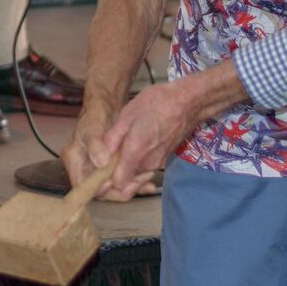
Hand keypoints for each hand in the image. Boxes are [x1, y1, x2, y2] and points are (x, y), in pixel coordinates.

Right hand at [63, 103, 159, 201]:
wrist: (104, 112)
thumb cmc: (93, 118)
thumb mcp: (91, 129)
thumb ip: (95, 145)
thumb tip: (100, 163)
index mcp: (74, 163)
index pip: (82, 185)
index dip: (97, 188)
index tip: (112, 182)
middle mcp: (84, 172)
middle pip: (100, 191)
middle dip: (119, 190)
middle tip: (136, 184)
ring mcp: (98, 173)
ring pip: (113, 189)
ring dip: (130, 187)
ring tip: (147, 184)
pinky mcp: (110, 172)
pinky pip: (121, 182)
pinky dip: (134, 183)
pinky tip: (148, 184)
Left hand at [101, 81, 199, 200]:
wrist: (187, 101)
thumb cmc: (156, 103)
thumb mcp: (127, 116)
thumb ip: (112, 140)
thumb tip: (100, 158)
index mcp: (136, 152)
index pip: (119, 184)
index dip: (107, 181)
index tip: (99, 171)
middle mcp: (149, 163)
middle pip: (127, 180)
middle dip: (115, 173)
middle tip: (107, 157)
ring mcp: (159, 163)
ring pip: (136, 173)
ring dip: (127, 166)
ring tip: (120, 147)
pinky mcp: (164, 159)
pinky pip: (146, 166)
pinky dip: (138, 161)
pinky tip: (134, 145)